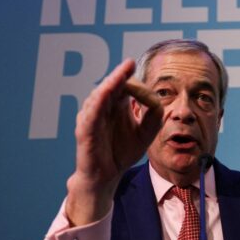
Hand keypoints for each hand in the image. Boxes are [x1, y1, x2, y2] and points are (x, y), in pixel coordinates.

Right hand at [65, 59, 162, 225]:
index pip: (126, 87)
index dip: (137, 86)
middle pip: (110, 85)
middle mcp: (102, 107)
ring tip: (119, 75)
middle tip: (129, 63)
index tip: (150, 95)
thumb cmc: (122, 151)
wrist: (107, 176)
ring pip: (98, 96)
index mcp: (116, 104)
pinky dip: (97, 103)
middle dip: (119, 75)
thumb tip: (155, 99)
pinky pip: (90, 114)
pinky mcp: (84, 131)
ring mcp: (91, 118)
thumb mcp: (146, 132)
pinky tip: (106, 93)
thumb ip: (154, 115)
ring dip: (109, 85)